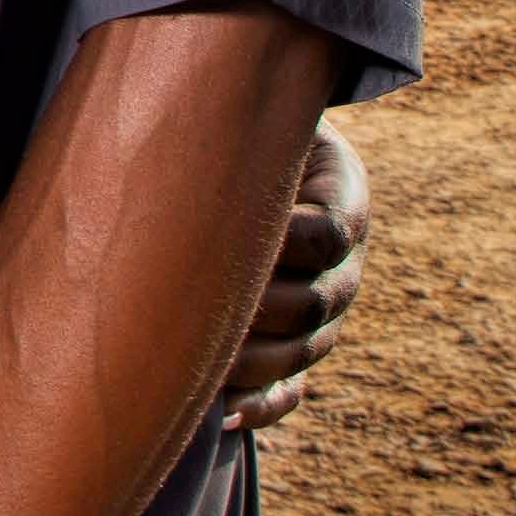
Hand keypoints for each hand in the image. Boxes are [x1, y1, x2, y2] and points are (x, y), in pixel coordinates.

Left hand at [221, 116, 368, 430]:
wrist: (255, 165)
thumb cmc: (238, 131)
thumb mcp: (253, 115)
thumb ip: (234, 119)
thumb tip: (173, 103)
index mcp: (342, 199)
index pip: (329, 234)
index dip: (284, 242)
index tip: (229, 232)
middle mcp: (341, 265)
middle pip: (313, 305)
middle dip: (255, 309)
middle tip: (191, 300)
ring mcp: (324, 313)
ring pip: (300, 353)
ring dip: (247, 360)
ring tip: (190, 357)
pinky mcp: (299, 350)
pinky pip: (290, 394)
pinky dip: (258, 407)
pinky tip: (218, 412)